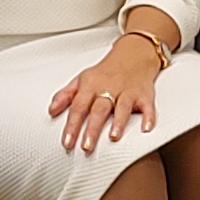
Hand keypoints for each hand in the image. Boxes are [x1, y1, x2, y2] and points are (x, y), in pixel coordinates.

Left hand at [50, 33, 164, 152]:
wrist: (133, 53)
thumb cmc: (106, 71)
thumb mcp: (82, 79)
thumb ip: (66, 95)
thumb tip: (51, 110)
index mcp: (91, 86)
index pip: (78, 107)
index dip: (72, 125)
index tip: (67, 142)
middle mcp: (109, 88)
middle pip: (99, 109)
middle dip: (92, 129)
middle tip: (86, 146)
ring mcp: (127, 91)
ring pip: (122, 107)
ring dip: (118, 122)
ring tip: (113, 137)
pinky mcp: (144, 94)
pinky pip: (147, 106)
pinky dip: (148, 117)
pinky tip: (146, 128)